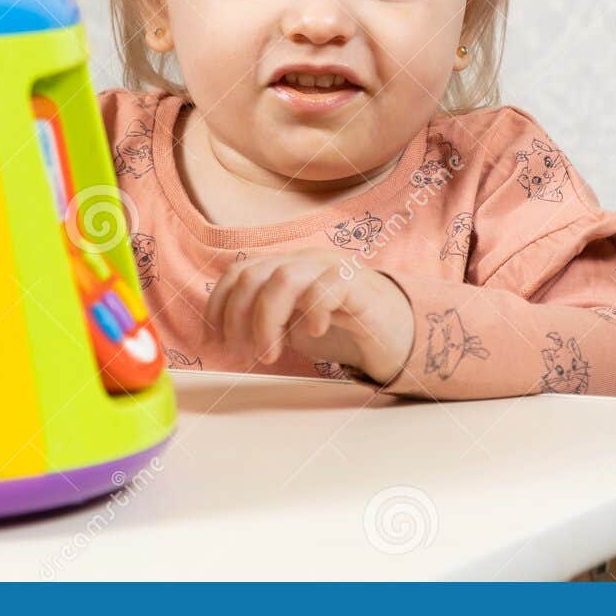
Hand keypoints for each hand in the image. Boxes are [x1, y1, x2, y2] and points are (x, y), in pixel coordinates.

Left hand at [204, 250, 414, 383]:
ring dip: (267, 321)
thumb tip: (225, 336)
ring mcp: (332, 269)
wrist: (400, 333)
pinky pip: (328, 286)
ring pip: (283, 279)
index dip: (219, 304)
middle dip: (239, 318)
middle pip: (254, 275)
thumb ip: (264, 322)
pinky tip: (313, 333)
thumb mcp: (292, 326)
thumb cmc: (342, 330)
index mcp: (286, 267)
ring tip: (272, 354)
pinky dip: (313, 311)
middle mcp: (305, 261)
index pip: (239, 271)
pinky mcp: (359, 286)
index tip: (215, 339)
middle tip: (245, 354)